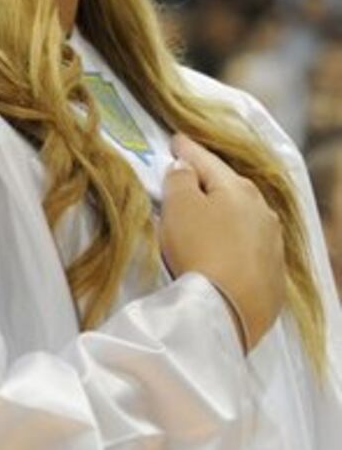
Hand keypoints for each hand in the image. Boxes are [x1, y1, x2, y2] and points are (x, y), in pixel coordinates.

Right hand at [160, 133, 284, 351]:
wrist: (229, 310)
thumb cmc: (200, 249)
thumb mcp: (178, 205)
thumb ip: (180, 179)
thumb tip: (186, 170)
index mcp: (238, 189)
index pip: (207, 161)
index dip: (187, 149)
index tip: (176, 140)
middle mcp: (262, 211)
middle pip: (229, 187)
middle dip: (209, 179)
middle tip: (188, 173)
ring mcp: (271, 244)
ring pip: (243, 216)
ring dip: (224, 211)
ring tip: (205, 211)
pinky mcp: (272, 275)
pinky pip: (249, 246)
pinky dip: (233, 239)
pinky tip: (223, 246)